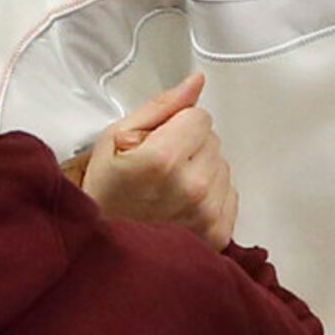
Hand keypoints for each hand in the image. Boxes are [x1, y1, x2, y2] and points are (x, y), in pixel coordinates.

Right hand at [82, 73, 238, 248]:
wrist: (104, 252)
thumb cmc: (105, 196)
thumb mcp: (114, 139)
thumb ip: (161, 106)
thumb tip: (195, 83)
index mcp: (163, 159)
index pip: (199, 116)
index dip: (176, 125)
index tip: (157, 142)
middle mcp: (191, 187)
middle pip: (212, 140)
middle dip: (189, 147)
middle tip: (159, 170)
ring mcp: (207, 213)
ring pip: (222, 166)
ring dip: (201, 171)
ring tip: (169, 190)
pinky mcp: (217, 234)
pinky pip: (230, 194)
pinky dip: (211, 196)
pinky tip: (183, 206)